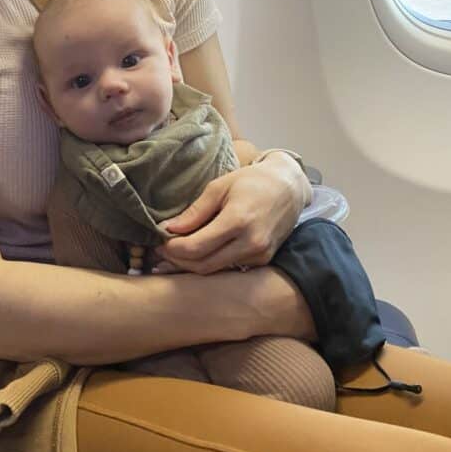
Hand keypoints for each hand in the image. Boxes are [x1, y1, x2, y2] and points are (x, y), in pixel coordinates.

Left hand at [155, 153, 310, 275]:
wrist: (289, 188)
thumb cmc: (252, 181)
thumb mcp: (220, 187)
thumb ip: (195, 211)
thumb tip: (169, 228)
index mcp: (238, 221)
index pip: (196, 247)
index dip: (173, 248)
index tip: (161, 241)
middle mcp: (251, 243)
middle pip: (203, 264)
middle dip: (179, 260)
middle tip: (163, 250)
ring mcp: (259, 255)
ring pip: (216, 270)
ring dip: (193, 264)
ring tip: (177, 251)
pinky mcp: (263, 260)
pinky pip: (230, 268)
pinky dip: (212, 262)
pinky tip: (200, 253)